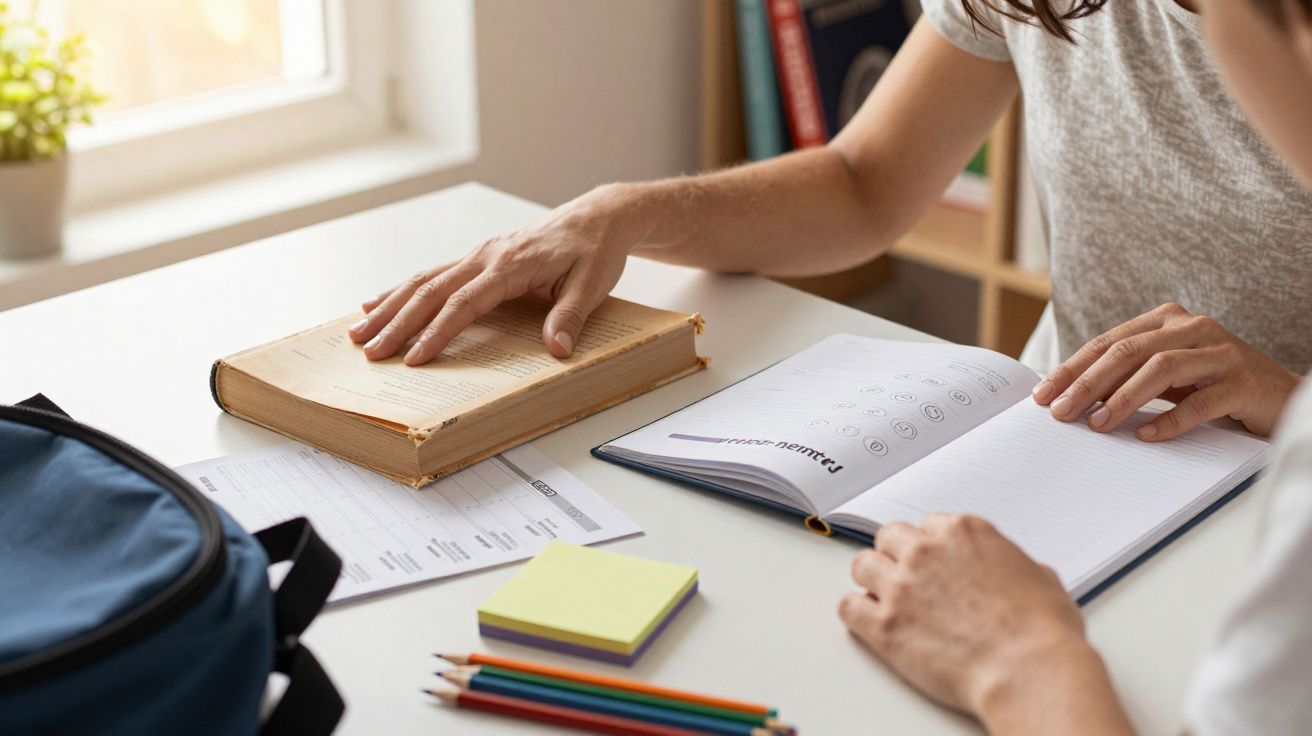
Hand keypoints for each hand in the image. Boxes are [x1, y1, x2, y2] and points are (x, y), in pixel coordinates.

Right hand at [348, 185, 635, 364]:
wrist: (598, 217)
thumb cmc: (595, 251)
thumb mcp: (593, 284)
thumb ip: (571, 316)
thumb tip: (558, 349)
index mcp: (511, 264)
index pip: (465, 303)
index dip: (438, 332)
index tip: (415, 358)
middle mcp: (486, 256)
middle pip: (431, 291)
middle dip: (397, 323)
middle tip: (369, 352)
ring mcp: (478, 255)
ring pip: (423, 281)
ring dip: (389, 307)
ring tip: (358, 333)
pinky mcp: (478, 258)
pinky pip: (433, 274)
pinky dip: (402, 290)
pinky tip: (377, 303)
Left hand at [839, 516, 1131, 733]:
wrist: (1029, 672)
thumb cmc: (1044, 633)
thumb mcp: (1044, 580)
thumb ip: (1016, 566)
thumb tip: (1018, 572)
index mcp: (965, 532)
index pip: (930, 525)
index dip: (932, 546)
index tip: (937, 564)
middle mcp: (926, 551)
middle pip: (890, 537)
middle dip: (897, 556)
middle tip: (909, 580)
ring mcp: (901, 586)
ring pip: (862, 565)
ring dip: (872, 580)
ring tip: (886, 599)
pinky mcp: (883, 624)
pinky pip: (847, 607)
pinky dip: (855, 613)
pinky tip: (869, 621)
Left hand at [1033, 303, 1299, 440]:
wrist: (1280, 397)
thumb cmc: (1212, 386)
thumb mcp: (1166, 376)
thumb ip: (1127, 377)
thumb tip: (1072, 399)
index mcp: (1167, 321)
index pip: (1108, 342)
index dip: (1072, 368)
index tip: (1042, 395)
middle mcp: (1193, 328)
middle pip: (1128, 351)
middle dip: (1087, 383)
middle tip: (1060, 412)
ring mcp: (1221, 352)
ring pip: (1161, 368)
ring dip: (1123, 398)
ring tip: (1097, 424)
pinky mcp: (1243, 382)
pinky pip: (1201, 401)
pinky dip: (1170, 419)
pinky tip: (1146, 435)